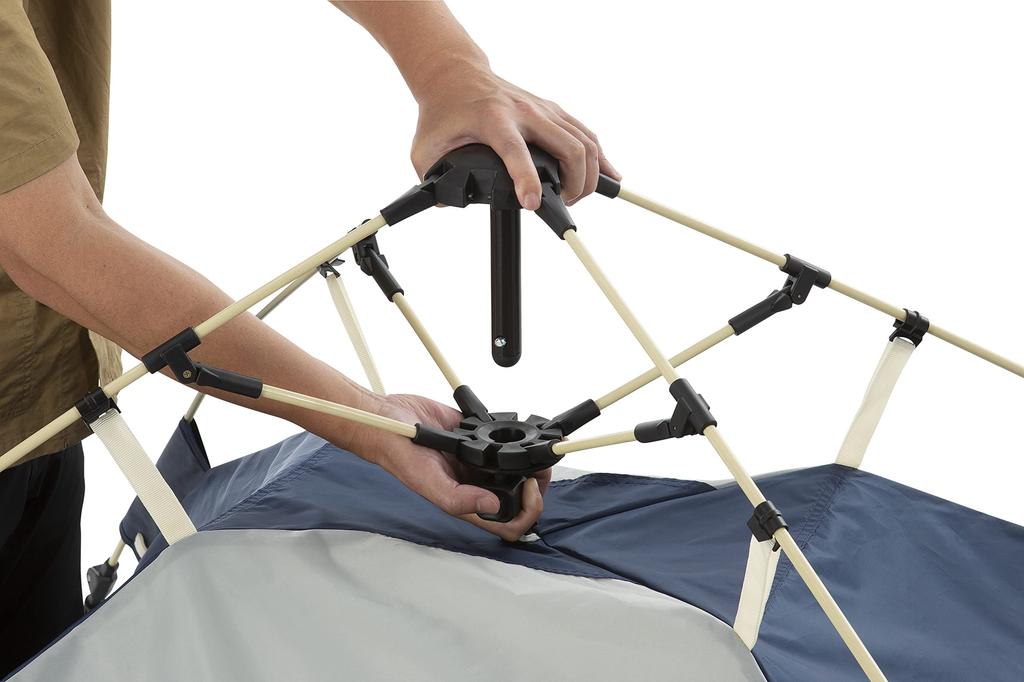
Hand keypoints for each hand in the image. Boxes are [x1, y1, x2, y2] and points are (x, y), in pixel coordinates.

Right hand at [352, 393, 549, 541]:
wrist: (389, 419)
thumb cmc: (400, 454)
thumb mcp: (426, 481)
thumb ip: (458, 498)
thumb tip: (493, 505)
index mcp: (468, 501)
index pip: (508, 522)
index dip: (527, 511)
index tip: (527, 485)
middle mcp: (478, 484)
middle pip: (521, 496)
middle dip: (537, 484)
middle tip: (537, 465)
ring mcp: (480, 460)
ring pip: (518, 467)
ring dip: (531, 460)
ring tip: (533, 446)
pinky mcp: (479, 435)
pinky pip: (506, 439)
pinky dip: (517, 435)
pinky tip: (518, 428)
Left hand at [410, 58, 620, 208]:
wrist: (455, 75)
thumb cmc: (442, 111)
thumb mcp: (425, 147)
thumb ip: (431, 178)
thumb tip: (446, 202)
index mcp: (494, 120)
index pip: (517, 152)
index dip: (528, 180)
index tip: (533, 204)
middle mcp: (525, 112)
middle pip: (569, 148)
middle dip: (575, 184)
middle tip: (563, 203)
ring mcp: (544, 109)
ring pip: (585, 142)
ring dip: (590, 175)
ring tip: (575, 196)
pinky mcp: (553, 111)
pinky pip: (586, 134)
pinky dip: (601, 157)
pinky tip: (610, 174)